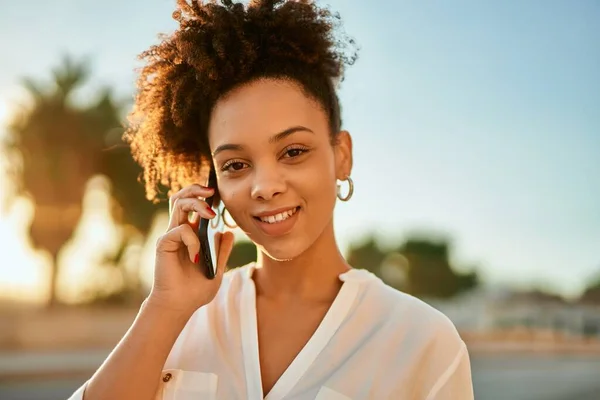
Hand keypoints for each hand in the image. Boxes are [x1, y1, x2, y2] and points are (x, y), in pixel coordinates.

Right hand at [147, 184, 233, 316]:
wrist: (179, 306)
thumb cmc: (195, 291)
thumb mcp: (217, 269)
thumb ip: (221, 251)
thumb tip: (228, 233)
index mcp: (191, 236)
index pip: (193, 206)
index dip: (202, 196)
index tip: (216, 193)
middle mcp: (179, 232)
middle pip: (182, 198)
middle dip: (196, 189)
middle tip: (211, 190)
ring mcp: (171, 236)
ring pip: (178, 204)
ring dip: (196, 204)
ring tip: (210, 213)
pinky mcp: (164, 243)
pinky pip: (182, 230)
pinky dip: (193, 241)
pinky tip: (195, 258)